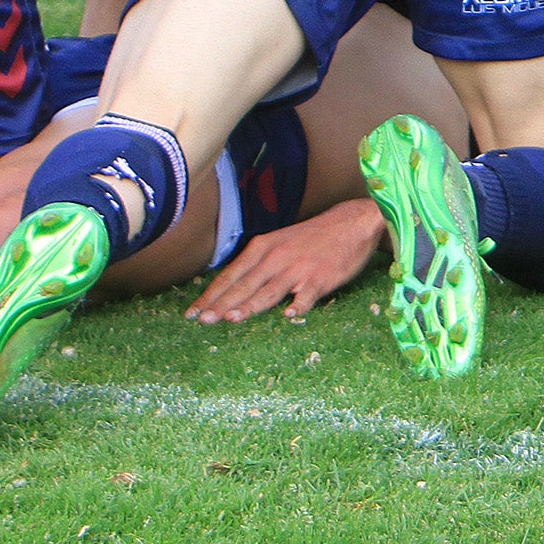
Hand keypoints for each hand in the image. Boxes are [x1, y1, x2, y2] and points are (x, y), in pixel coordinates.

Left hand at [185, 201, 383, 324]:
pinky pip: (308, 294)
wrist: (352, 222)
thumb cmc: (311, 238)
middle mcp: (276, 257)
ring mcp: (299, 268)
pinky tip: (290, 315)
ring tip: (231, 319)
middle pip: (245, 285)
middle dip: (221, 304)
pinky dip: (299, 304)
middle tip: (202, 321)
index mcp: (263, 247)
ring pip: (270, 290)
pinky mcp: (321, 278)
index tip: (192, 313)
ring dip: (250, 305)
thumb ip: (257, 264)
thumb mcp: (279, 243)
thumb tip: (231, 289)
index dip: (210, 295)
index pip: (231, 275)